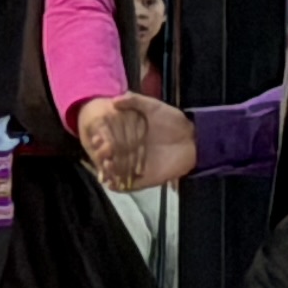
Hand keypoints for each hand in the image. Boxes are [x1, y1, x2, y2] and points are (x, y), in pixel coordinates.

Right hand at [75, 94, 194, 190]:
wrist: (193, 139)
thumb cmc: (173, 121)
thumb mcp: (153, 106)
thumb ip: (134, 101)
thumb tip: (114, 101)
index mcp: (127, 136)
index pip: (108, 140)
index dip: (99, 140)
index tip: (94, 138)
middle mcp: (128, 152)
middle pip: (109, 158)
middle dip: (101, 157)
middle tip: (100, 153)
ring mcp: (135, 167)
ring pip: (115, 173)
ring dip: (107, 173)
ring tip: (105, 167)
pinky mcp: (143, 179)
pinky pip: (127, 186)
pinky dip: (117, 186)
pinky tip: (111, 183)